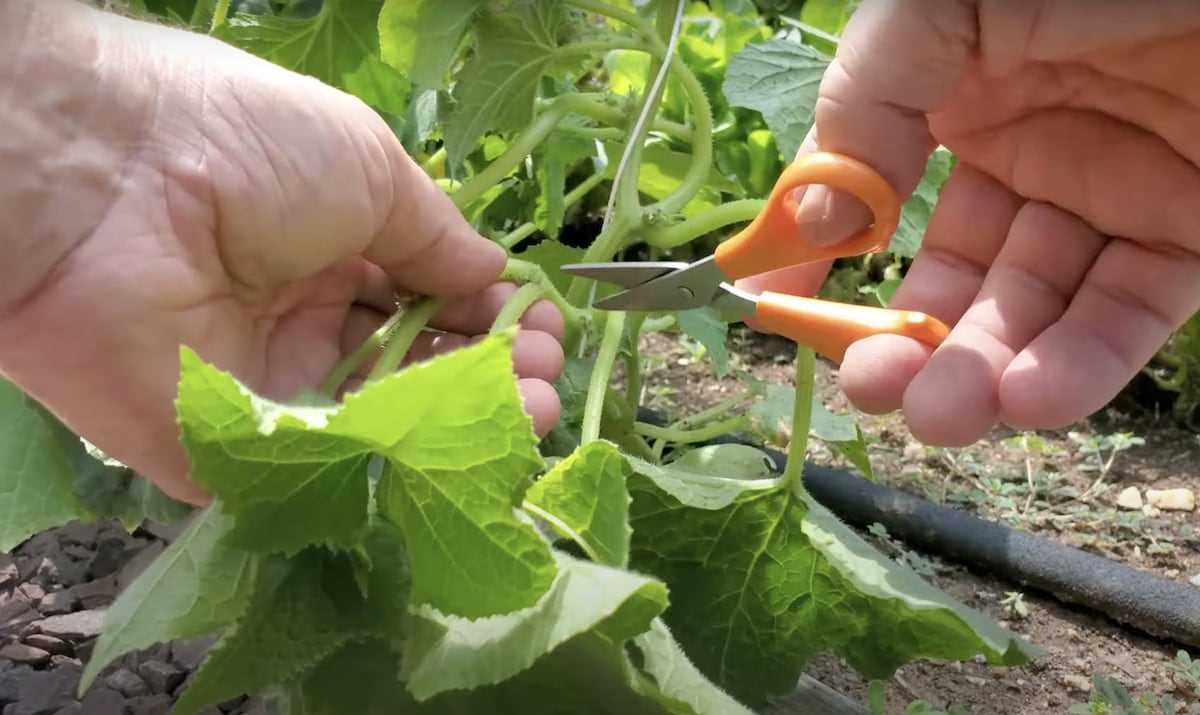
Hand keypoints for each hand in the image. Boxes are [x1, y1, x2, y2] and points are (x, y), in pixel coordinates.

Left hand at [0, 2, 562, 504]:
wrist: (107, 182)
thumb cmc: (245, 147)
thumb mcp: (366, 166)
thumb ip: (435, 236)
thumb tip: (494, 277)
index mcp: (329, 246)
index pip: (426, 296)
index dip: (489, 315)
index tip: (543, 327)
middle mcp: (304, 319)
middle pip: (414, 364)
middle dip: (492, 371)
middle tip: (546, 375)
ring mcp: (270, 388)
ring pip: (383, 421)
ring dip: (465, 416)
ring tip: (536, 407)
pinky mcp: (233, 451)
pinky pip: (329, 466)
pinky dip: (402, 458)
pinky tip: (467, 440)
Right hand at [738, 0, 1199, 445]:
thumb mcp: (934, 10)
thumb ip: (863, 109)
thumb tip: (807, 226)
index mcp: (957, 91)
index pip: (878, 195)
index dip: (827, 259)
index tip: (780, 317)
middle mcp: (1029, 148)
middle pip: (957, 273)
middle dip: (912, 341)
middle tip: (878, 392)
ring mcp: (1116, 193)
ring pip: (1036, 308)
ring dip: (984, 372)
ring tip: (944, 416)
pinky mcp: (1197, 229)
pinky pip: (1130, 312)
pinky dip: (1080, 365)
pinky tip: (1027, 398)